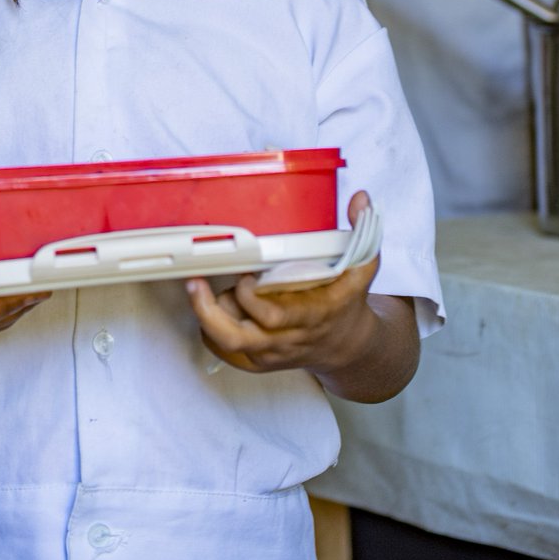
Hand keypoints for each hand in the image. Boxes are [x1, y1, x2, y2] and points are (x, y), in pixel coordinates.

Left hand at [186, 190, 380, 375]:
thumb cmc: (347, 304)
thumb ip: (362, 232)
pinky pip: (223, 349)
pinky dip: (211, 327)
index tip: (246, 273)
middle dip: (210, 310)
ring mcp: (269, 353)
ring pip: (225, 341)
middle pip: (236, 338)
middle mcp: (285, 339)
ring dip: (212, 313)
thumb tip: (360, 199)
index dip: (250, 297)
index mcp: (309, 316)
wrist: (347, 348)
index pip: (272, 316)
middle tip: (196, 283)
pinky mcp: (257, 361)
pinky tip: (213, 305)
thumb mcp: (361, 268)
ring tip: (208, 288)